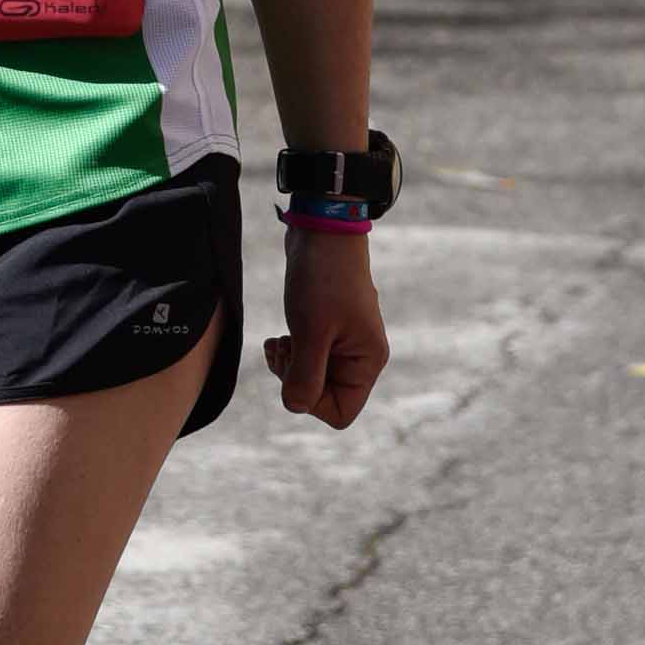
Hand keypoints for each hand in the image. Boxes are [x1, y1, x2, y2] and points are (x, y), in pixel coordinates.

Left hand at [264, 225, 388, 426]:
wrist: (321, 232)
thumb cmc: (322, 279)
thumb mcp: (311, 330)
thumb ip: (305, 375)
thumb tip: (295, 406)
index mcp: (366, 361)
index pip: (341, 412)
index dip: (312, 403)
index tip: (297, 370)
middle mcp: (359, 357)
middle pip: (322, 396)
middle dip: (295, 379)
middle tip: (282, 350)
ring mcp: (343, 344)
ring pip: (311, 377)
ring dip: (288, 366)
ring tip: (277, 341)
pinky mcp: (326, 330)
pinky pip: (306, 358)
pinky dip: (289, 353)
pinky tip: (277, 337)